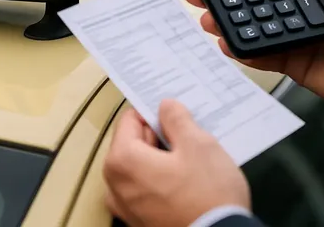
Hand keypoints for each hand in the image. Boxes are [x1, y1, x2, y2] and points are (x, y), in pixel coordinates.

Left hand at [103, 99, 249, 226]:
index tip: (174, 115)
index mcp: (122, 159)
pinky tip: (186, 183)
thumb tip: (165, 107)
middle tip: (188, 137)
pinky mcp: (140, 222)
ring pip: (140, 168)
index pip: (130, 120)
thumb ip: (177, 119)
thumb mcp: (198, 145)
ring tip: (191, 162)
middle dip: (158, 137)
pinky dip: (161, 182)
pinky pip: (146, 190)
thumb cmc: (208, 195)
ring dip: (161, 161)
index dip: (154, 113)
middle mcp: (115, 184)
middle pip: (132, 144)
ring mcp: (126, 206)